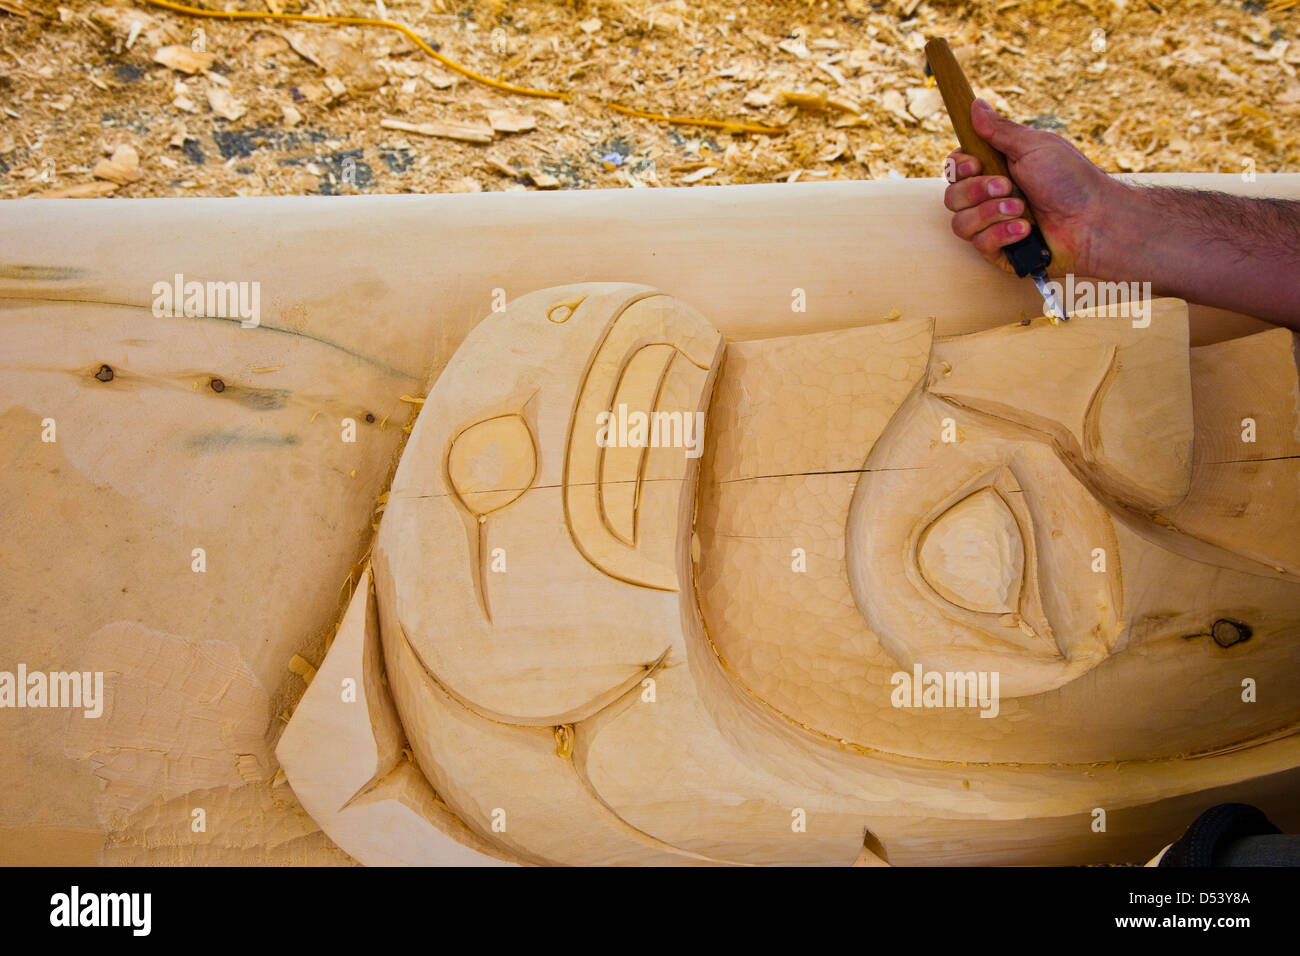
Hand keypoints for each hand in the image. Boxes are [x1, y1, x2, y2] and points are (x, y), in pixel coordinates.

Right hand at [943, 98, 1120, 276]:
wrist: (1094, 219)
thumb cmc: (1071, 180)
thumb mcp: (1034, 146)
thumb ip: (999, 130)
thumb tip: (975, 104)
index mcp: (996, 170)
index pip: (955, 170)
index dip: (959, 168)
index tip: (976, 164)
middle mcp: (990, 199)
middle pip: (952, 197)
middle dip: (977, 191)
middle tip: (1008, 186)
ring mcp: (993, 226)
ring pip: (961, 223)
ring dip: (991, 213)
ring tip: (1021, 209)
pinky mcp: (1000, 252)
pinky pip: (980, 244)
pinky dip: (1003, 234)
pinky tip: (1026, 230)